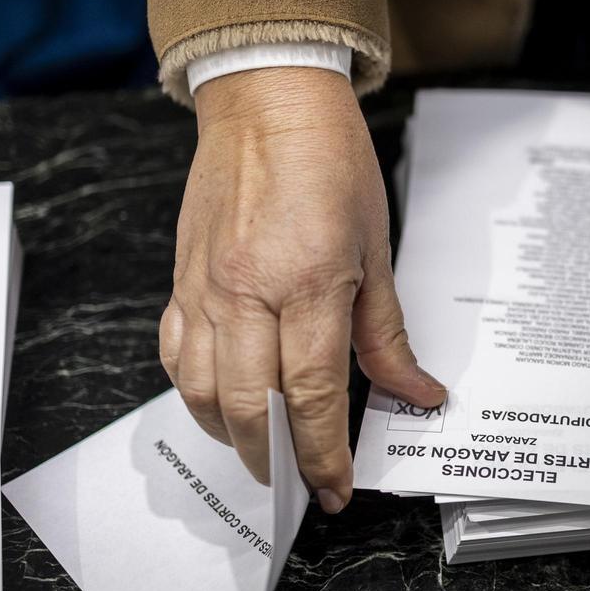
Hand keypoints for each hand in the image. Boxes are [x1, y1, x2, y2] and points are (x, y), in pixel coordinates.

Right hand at [158, 66, 445, 512]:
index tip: (335, 489)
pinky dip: (195, 390)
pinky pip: (175, 353)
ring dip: (231, 434)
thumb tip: (414, 391)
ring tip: (262, 448)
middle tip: (299, 482)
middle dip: (275, 461)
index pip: (312, 395)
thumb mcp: (376, 248)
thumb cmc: (329, 163)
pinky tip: (219, 399)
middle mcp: (244, 292)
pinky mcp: (180, 279)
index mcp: (305, 282)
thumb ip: (385, 333)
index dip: (324, 454)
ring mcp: (204, 288)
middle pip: (250, 407)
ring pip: (201, 390)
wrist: (266, 101)